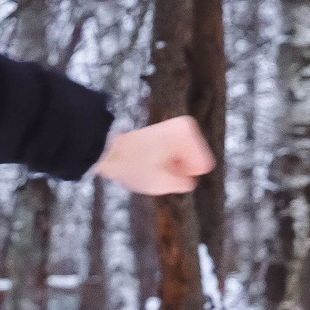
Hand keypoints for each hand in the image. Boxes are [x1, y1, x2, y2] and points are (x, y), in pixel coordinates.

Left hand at [93, 116, 216, 195]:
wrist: (108, 151)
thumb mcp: (160, 184)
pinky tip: (149, 159)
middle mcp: (186, 126)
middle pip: (195, 162)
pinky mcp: (171, 133)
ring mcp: (179, 128)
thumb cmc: (131, 166)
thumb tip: (189, 179)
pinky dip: (165, 162)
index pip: (202, 167)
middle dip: (177, 170)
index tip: (161, 168)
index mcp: (187, 133)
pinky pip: (179, 156)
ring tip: (150, 163)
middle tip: (153, 166)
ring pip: (188, 160)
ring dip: (170, 167)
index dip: (182, 174)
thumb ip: (184, 184)